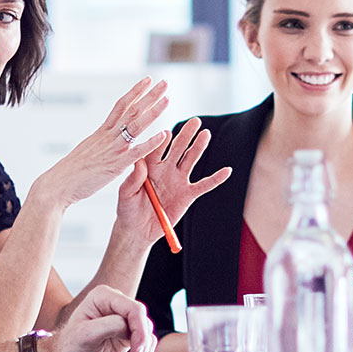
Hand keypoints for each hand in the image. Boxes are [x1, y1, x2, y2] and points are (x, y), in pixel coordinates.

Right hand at [29, 79, 170, 210]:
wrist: (59, 184)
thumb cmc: (71, 172)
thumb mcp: (88, 151)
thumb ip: (101, 144)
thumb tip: (106, 140)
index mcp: (101, 132)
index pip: (121, 106)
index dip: (134, 92)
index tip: (147, 81)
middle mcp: (107, 136)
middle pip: (131, 110)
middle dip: (149, 95)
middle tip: (164, 83)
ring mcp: (112, 148)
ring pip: (136, 125)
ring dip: (153, 111)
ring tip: (167, 99)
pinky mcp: (116, 164)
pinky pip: (136, 151)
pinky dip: (151, 142)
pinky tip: (164, 134)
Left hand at [42, 285, 158, 351]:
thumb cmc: (71, 346)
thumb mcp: (85, 335)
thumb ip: (107, 325)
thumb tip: (128, 326)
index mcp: (103, 296)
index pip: (134, 309)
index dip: (140, 330)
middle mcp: (116, 303)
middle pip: (144, 321)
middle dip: (141, 346)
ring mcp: (124, 318)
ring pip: (148, 334)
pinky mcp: (130, 333)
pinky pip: (147, 343)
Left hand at [114, 116, 232, 240]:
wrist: (137, 230)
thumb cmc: (127, 210)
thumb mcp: (126, 194)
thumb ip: (133, 178)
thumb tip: (139, 161)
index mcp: (149, 166)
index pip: (157, 148)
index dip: (162, 141)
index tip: (166, 133)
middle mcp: (165, 169)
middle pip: (178, 149)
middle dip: (186, 135)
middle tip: (195, 121)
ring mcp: (178, 181)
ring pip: (190, 160)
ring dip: (198, 148)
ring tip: (206, 134)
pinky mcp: (187, 195)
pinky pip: (204, 185)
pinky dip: (215, 179)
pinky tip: (226, 171)